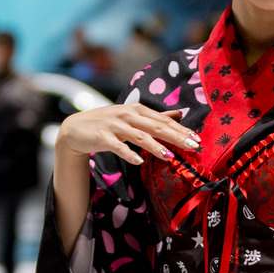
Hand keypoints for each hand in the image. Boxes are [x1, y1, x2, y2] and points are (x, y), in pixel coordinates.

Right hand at [56, 103, 201, 168]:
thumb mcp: (132, 117)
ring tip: (170, 157)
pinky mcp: (103, 137)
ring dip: (155, 147)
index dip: (181, 130)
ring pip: (139, 136)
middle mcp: (128, 115)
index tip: (197, 139)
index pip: (163, 120)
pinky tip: (138, 162)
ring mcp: (115, 125)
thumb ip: (155, 117)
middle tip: (193, 146)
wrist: (76, 128)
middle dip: (175, 137)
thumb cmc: (108, 123)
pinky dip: (128, 154)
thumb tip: (179, 114)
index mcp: (137, 110)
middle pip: (156, 127)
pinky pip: (118, 147)